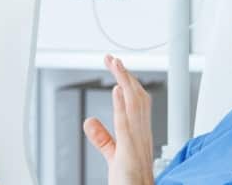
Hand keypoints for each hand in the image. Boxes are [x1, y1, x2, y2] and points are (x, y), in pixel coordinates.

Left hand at [83, 55, 154, 184]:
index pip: (135, 101)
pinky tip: (117, 90)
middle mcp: (141, 133)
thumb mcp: (113, 155)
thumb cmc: (130, 181)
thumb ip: (102, 138)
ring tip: (115, 63)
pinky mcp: (129, 150)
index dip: (126, 81)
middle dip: (125, 75)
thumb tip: (90, 121)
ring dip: (124, 81)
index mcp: (138, 134)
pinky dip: (122, 104)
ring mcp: (137, 141)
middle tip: (111, 58)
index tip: (116, 66)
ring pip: (134, 104)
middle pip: (136, 97)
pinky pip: (126, 123)